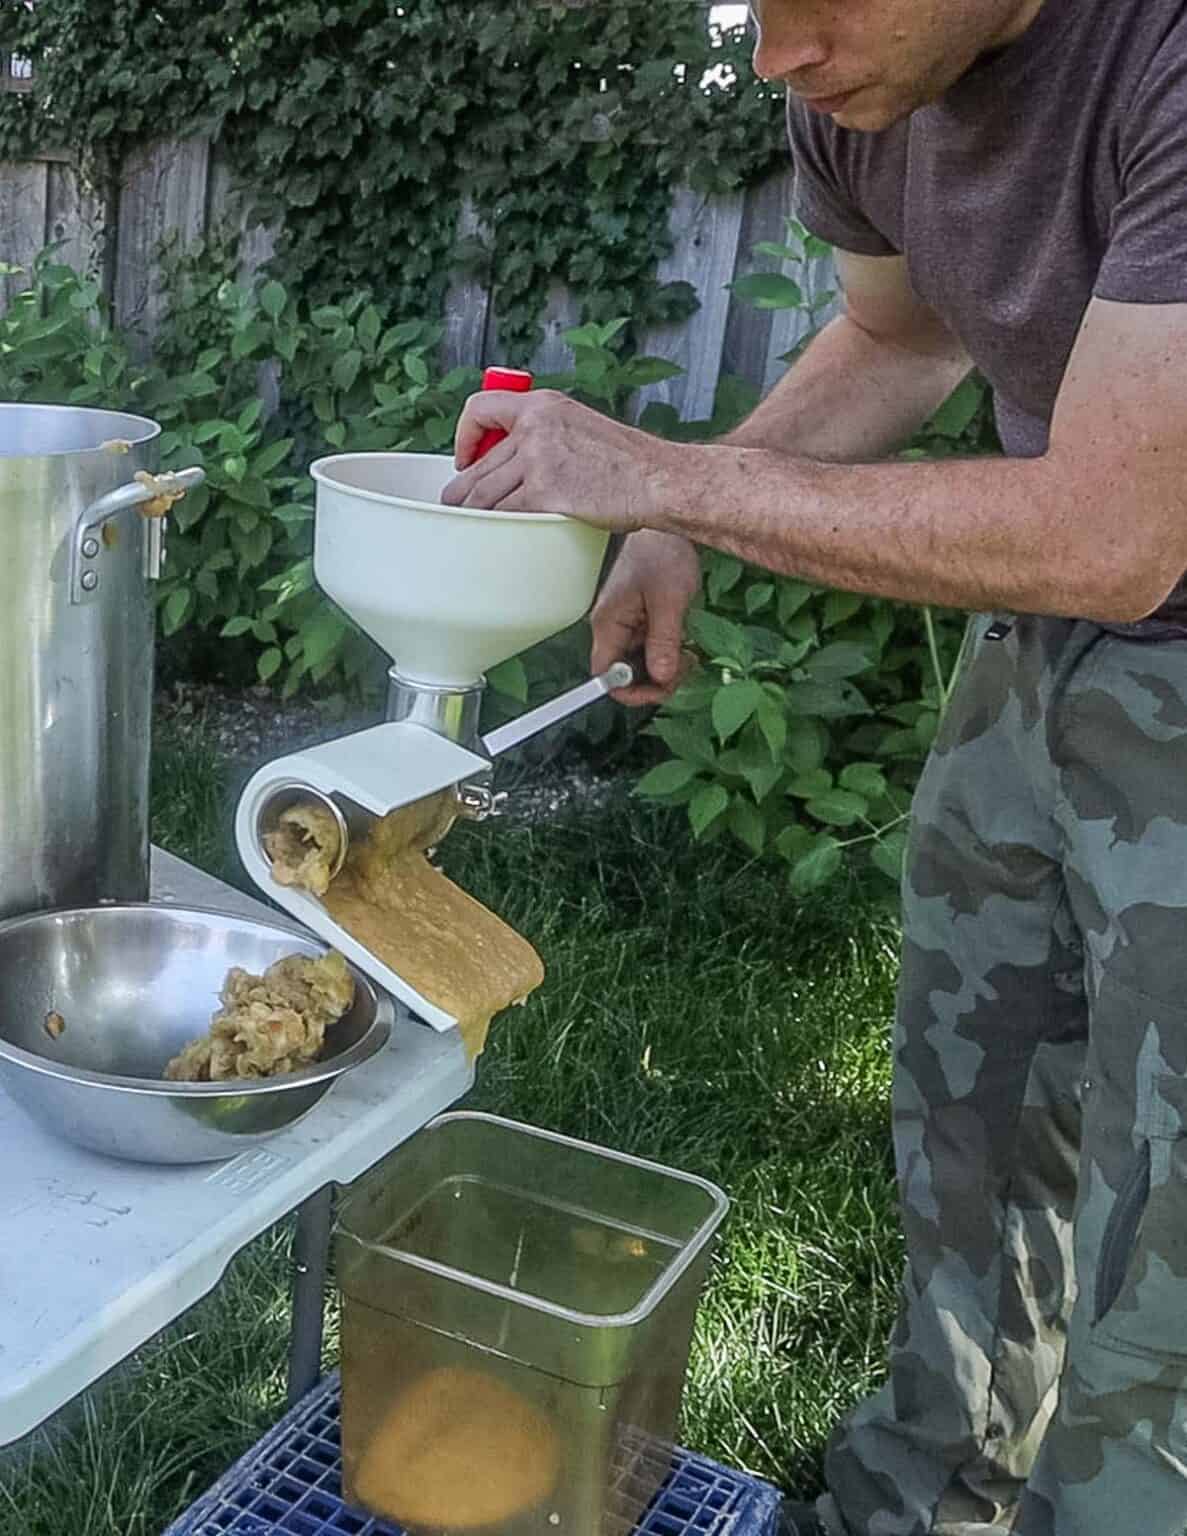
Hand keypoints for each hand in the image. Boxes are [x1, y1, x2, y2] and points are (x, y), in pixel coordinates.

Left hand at [441, 388, 681, 532]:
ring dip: (473, 514)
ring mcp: (537, 459)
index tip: (466, 457)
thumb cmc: (628, 463)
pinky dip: (496, 527)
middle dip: (463, 490)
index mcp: (543, 406)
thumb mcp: (581, 427)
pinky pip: (504, 514)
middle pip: (478, 465)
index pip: (481, 409)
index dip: (465, 435)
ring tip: (471, 525)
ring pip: (483, 494)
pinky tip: (497, 534)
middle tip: (459, 506)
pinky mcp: (544, 492)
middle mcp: (535, 427)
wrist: (657, 479)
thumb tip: (515, 463)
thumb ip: (546, 436)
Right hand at [590, 530, 700, 704]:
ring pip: (640, 664)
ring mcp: (627, 625)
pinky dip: (669, 654)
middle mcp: (613, 628)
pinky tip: (686, 645)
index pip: (604, 675)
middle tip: (685, 669)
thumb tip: (662, 677)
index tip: (662, 689)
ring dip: (665, 669)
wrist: (667, 528)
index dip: (629, 691)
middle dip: (655, 681)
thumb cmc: (662, 554)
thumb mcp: (668, 599)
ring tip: (689, 655)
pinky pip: (651, 649)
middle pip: (624, 675)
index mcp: (609, 624)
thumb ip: (664, 640)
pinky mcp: (642, 621)